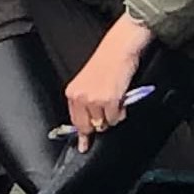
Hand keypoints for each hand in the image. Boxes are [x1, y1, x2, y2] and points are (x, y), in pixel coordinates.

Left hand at [63, 24, 151, 150]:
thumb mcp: (89, 82)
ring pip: (104, 124)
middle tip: (109, 110)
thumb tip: (90, 123)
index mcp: (73, 92)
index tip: (84, 145)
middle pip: (89, 126)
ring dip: (112, 116)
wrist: (119, 48)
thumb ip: (86, 103)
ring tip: (115, 98)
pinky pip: (115, 118)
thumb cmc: (107, 62)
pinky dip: (120, 112)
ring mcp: (94, 100)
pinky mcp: (109, 100)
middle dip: (100, 124)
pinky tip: (120, 97)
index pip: (75, 121)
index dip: (82, 135)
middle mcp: (81, 97)